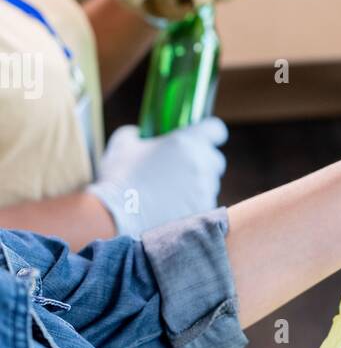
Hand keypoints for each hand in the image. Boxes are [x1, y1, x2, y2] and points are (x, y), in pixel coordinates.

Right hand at [89, 118, 227, 237]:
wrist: (116, 217)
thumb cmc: (119, 177)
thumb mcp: (123, 144)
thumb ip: (137, 133)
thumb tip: (140, 134)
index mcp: (187, 141)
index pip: (216, 129)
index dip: (211, 133)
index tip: (204, 138)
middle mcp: (202, 164)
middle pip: (216, 160)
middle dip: (204, 163)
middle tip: (183, 169)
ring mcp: (205, 190)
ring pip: (211, 185)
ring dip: (199, 186)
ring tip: (173, 194)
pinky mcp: (203, 212)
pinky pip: (205, 205)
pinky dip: (194, 206)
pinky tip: (174, 210)